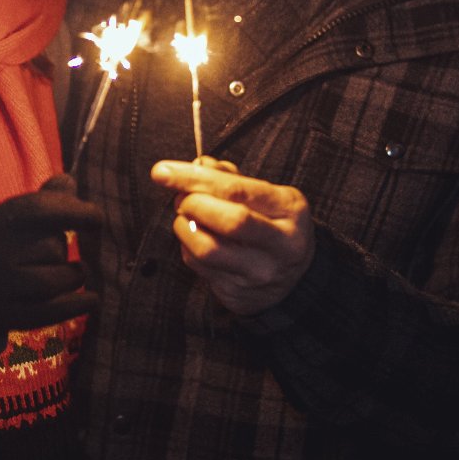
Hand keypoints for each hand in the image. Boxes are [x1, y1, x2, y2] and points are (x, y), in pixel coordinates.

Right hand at [0, 175, 101, 339]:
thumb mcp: (5, 215)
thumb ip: (40, 200)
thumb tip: (70, 183)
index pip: (41, 210)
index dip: (76, 212)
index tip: (96, 218)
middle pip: (52, 247)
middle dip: (62, 249)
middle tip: (52, 253)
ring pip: (53, 281)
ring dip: (72, 277)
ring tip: (73, 273)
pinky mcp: (6, 316)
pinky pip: (49, 313)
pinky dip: (77, 305)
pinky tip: (92, 299)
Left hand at [152, 158, 315, 315]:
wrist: (294, 276)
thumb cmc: (272, 223)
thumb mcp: (265, 193)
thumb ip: (230, 177)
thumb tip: (196, 166)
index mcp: (289, 210)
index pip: (237, 190)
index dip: (195, 178)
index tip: (163, 172)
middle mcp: (281, 245)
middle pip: (228, 221)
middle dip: (193, 203)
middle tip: (182, 198)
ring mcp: (260, 274)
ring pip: (207, 249)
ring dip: (184, 226)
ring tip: (186, 217)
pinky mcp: (238, 293)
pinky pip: (199, 267)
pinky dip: (187, 247)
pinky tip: (196, 239)